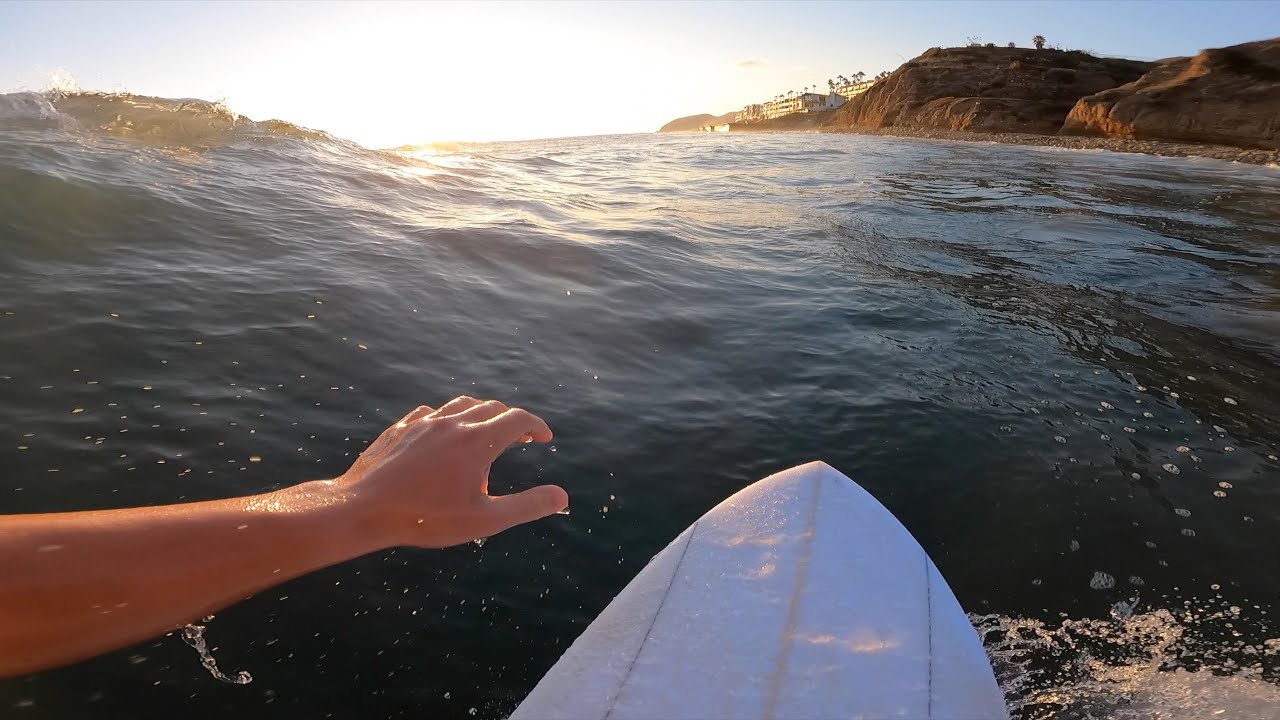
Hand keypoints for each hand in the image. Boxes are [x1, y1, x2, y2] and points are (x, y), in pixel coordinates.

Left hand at [336, 397, 567, 548]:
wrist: (363, 509)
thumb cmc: (426, 519)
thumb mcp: (484, 520)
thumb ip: (527, 506)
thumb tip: (562, 496)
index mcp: (477, 441)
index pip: (518, 419)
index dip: (536, 425)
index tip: (544, 437)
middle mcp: (453, 423)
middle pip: (492, 407)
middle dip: (512, 419)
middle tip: (522, 437)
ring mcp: (424, 422)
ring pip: (462, 404)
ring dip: (481, 413)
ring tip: (487, 430)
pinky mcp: (401, 427)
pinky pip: (432, 412)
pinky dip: (449, 418)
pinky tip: (445, 433)